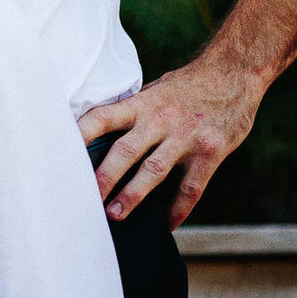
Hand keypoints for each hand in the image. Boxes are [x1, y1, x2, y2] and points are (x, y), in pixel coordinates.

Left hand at [78, 58, 263, 226]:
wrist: (235, 72)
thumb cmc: (188, 84)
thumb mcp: (156, 90)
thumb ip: (133, 112)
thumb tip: (100, 133)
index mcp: (141, 104)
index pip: (102, 117)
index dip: (80, 135)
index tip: (60, 154)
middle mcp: (160, 120)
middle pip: (125, 151)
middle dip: (104, 177)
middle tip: (85, 199)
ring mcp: (186, 137)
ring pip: (154, 172)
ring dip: (133, 195)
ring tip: (115, 215)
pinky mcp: (210, 151)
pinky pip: (191, 187)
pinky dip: (178, 209)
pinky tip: (166, 224)